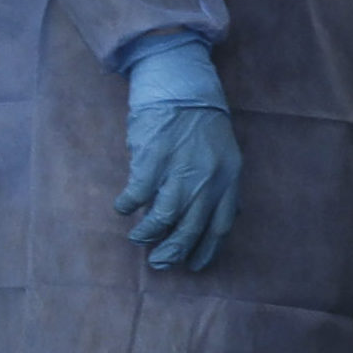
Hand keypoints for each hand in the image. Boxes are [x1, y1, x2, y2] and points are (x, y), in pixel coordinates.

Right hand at [114, 39, 245, 270]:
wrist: (182, 87)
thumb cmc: (202, 122)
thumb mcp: (225, 154)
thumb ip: (222, 185)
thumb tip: (225, 216)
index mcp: (228, 178)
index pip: (219, 225)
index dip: (205, 249)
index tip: (194, 265)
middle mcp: (207, 178)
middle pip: (190, 228)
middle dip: (173, 252)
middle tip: (159, 263)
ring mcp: (180, 169)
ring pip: (163, 218)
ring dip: (148, 233)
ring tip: (139, 237)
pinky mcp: (153, 159)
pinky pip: (137, 194)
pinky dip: (128, 206)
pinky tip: (124, 208)